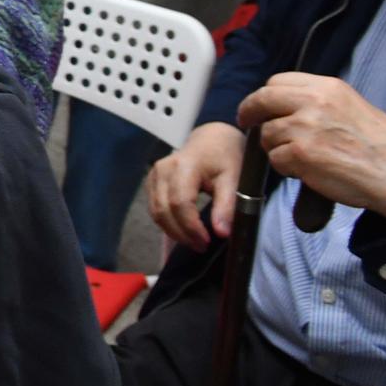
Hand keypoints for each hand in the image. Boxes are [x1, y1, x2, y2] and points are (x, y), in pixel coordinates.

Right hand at [148, 122, 246, 249]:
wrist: (211, 138)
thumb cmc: (224, 156)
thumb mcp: (233, 179)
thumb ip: (226, 206)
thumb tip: (221, 234)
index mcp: (184, 166)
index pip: (180, 203)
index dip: (191, 227)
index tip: (206, 242)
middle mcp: (163, 170)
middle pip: (164, 210)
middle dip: (182, 233)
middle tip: (201, 246)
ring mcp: (153, 175)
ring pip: (156, 212)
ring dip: (173, 231)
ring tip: (194, 241)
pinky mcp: (151, 182)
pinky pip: (154, 208)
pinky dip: (167, 223)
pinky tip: (183, 230)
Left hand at [240, 73, 385, 226]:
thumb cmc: (382, 147)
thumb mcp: (352, 106)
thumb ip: (319, 101)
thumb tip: (286, 104)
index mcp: (328, 87)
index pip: (278, 81)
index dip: (264, 95)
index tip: (259, 106)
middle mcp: (314, 102)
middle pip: (262, 100)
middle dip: (250, 112)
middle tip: (247, 123)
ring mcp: (306, 127)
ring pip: (267, 134)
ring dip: (276, 148)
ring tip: (301, 158)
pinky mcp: (301, 154)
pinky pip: (276, 159)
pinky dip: (285, 167)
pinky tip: (306, 171)